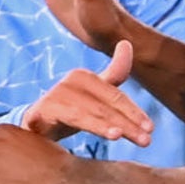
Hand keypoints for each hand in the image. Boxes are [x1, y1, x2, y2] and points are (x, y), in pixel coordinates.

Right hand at [22, 40, 152, 144]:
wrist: (33, 126)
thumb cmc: (69, 109)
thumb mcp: (94, 94)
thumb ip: (114, 73)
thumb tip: (127, 42)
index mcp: (85, 77)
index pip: (116, 96)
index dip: (134, 112)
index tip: (151, 129)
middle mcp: (72, 81)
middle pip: (107, 105)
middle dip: (128, 123)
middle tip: (146, 140)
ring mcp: (57, 94)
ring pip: (90, 112)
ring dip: (109, 125)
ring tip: (122, 135)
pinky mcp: (44, 110)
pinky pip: (71, 117)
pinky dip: (92, 125)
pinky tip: (105, 135)